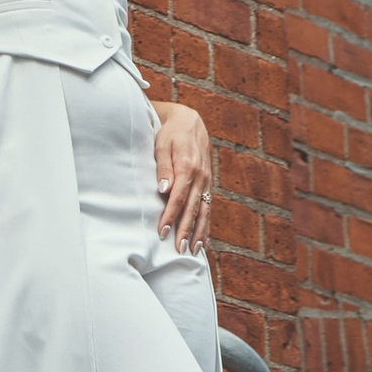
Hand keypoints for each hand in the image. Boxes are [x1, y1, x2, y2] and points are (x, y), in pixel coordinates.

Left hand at [154, 95, 212, 253]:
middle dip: (186, 230)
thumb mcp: (162, 144)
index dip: (170, 216)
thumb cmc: (170, 133)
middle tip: (179, 249)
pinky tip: (205, 239)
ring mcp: (207, 180)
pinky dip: (207, 224)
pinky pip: (209, 206)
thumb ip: (163, 167)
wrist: (189, 121)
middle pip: (193, 208)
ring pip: (204, 210)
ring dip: (200, 231)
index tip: (162, 232)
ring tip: (194, 251)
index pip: (178, 198)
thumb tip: (163, 189)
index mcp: (188, 166)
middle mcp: (201, 176)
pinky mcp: (208, 182)